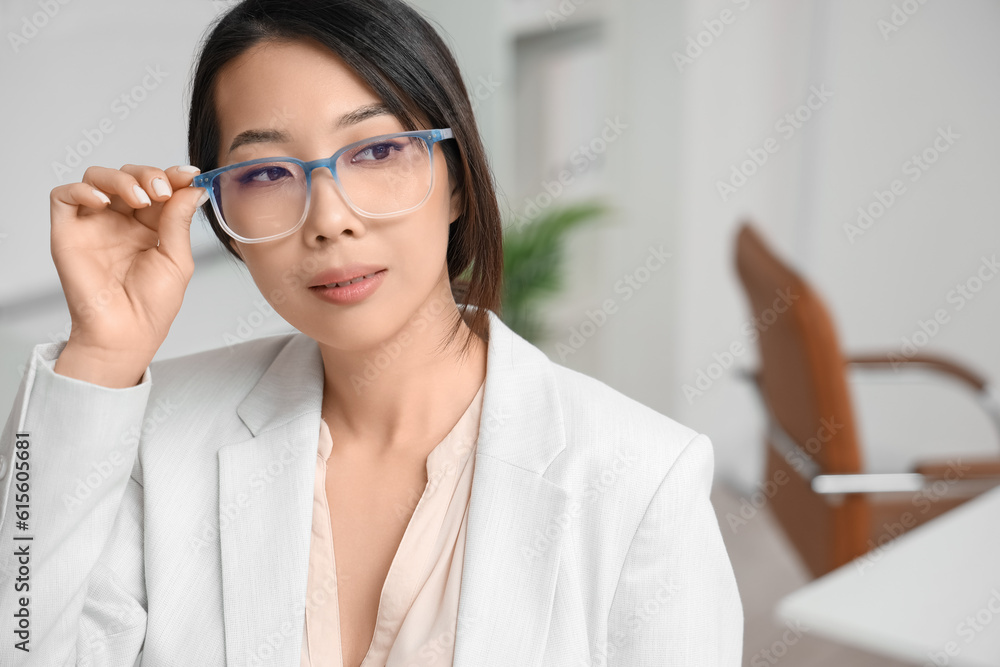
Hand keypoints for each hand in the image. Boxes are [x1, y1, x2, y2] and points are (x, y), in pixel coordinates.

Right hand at [50, 164, 206, 386]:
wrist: (126, 332)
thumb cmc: (152, 305)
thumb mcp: (176, 258)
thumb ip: (179, 221)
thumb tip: (194, 188)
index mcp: (149, 227)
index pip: (157, 188)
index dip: (171, 176)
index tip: (189, 174)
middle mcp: (120, 221)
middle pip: (128, 176)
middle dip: (148, 175)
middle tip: (162, 192)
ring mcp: (94, 224)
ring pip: (97, 178)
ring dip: (120, 178)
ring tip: (140, 199)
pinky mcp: (68, 231)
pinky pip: (64, 196)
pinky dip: (83, 190)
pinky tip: (104, 202)